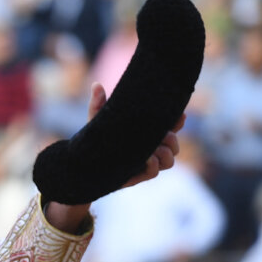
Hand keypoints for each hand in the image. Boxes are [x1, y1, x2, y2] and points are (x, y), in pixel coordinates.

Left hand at [45, 83, 184, 232]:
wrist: (83, 164)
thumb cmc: (94, 140)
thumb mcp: (97, 120)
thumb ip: (99, 104)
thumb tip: (96, 85)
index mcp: (147, 133)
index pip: (171, 126)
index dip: (178, 121)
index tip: (178, 115)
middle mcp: (150, 148)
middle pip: (174, 143)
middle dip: (172, 138)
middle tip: (163, 134)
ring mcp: (145, 163)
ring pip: (169, 159)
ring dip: (167, 152)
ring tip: (155, 147)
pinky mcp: (136, 176)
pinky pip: (154, 172)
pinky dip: (154, 165)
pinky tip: (147, 158)